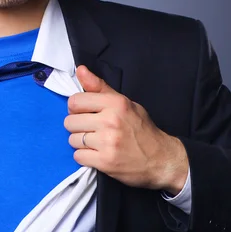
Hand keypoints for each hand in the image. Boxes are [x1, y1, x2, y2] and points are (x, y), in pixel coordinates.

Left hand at [64, 65, 188, 193]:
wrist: (161, 158)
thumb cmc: (141, 128)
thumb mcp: (124, 103)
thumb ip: (100, 87)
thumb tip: (80, 69)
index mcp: (115, 103)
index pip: (75, 101)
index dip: (76, 108)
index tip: (84, 113)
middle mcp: (110, 121)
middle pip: (70, 122)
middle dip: (77, 126)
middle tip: (90, 130)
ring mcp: (107, 142)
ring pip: (72, 140)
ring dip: (80, 143)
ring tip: (95, 142)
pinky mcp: (105, 161)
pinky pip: (77, 156)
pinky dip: (84, 157)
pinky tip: (96, 154)